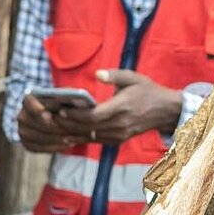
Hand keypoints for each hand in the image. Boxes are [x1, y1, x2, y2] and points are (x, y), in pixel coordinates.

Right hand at [16, 95, 75, 152]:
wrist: (61, 119)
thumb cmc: (65, 106)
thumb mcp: (67, 99)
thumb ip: (69, 98)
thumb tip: (76, 101)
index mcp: (30, 100)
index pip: (28, 102)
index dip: (37, 110)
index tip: (49, 116)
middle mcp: (22, 115)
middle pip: (32, 122)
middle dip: (52, 127)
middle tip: (68, 131)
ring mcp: (22, 130)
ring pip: (36, 136)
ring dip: (55, 138)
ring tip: (71, 139)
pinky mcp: (27, 143)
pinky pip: (38, 148)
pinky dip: (53, 147)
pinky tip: (67, 145)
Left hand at [49, 70, 182, 144]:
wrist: (165, 111)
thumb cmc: (147, 90)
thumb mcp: (133, 77)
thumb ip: (114, 75)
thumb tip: (97, 74)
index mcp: (122, 108)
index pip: (94, 116)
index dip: (76, 115)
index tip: (61, 110)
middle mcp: (119, 124)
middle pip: (87, 128)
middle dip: (66, 123)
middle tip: (48, 117)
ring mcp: (118, 135)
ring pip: (88, 136)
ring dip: (69, 131)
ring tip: (52, 124)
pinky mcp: (117, 140)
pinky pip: (94, 140)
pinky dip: (79, 137)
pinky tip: (64, 132)